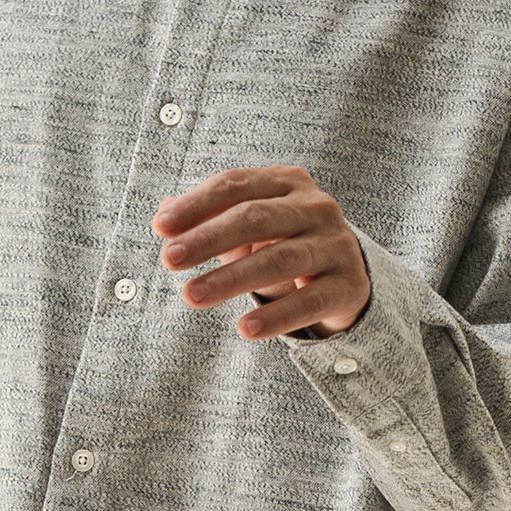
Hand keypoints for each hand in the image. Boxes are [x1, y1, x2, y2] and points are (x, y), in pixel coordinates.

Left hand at [150, 164, 369, 339]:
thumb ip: (206, 218)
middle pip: (255, 218)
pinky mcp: (350, 284)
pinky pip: (309, 302)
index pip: (235, 185)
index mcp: (287, 181)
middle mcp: (317, 206)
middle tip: (168, 260)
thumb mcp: (247, 227)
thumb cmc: (282, 242)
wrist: (345, 275)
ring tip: (191, 296)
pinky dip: (277, 317)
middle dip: (208, 239)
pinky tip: (245, 329)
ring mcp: (337, 244)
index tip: (160, 228)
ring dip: (231, 279)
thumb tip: (163, 216)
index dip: (196, 205)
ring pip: (280, 260)